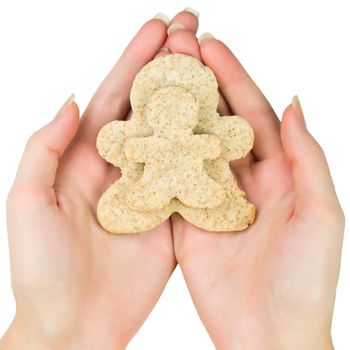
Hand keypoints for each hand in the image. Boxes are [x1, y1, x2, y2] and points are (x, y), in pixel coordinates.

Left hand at [0, 11, 199, 349]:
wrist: (73, 324)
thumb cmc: (41, 269)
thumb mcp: (28, 202)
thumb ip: (45, 148)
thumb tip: (72, 100)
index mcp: (84, 160)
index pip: (113, 99)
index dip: (133, 63)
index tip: (157, 29)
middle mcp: (121, 169)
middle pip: (148, 110)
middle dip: (168, 69)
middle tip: (191, 31)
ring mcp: (149, 190)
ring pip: (174, 138)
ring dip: (192, 103)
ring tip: (213, 67)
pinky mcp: (170, 217)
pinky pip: (191, 178)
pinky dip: (206, 152)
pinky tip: (224, 125)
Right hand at [167, 31, 344, 348]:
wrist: (269, 336)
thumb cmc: (306, 280)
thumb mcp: (321, 213)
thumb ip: (307, 158)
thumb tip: (292, 105)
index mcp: (279, 174)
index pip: (254, 114)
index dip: (234, 79)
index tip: (211, 47)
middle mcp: (243, 181)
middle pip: (219, 124)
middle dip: (200, 87)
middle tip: (177, 52)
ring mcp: (212, 199)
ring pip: (191, 149)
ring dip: (176, 116)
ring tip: (155, 82)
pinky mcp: (188, 222)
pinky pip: (171, 184)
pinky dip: (158, 159)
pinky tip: (142, 132)